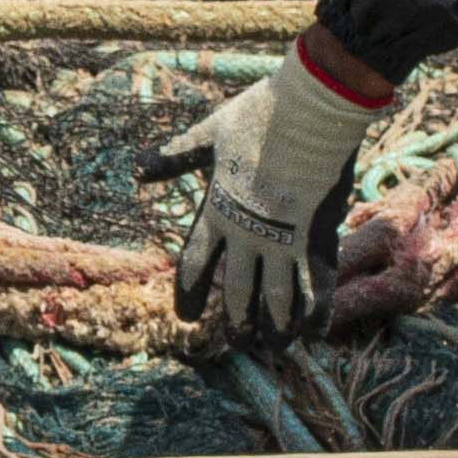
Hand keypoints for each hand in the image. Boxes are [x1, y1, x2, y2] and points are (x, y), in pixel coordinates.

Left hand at [156, 50, 388, 344]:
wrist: (311, 110)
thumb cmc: (260, 115)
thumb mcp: (209, 133)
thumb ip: (177, 156)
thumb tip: (139, 168)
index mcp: (217, 210)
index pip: (194, 264)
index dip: (189, 293)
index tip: (188, 316)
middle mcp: (247, 233)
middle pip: (237, 290)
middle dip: (236, 320)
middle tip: (236, 340)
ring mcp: (284, 238)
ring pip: (276, 298)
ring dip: (274, 327)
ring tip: (273, 347)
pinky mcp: (318, 236)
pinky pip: (318, 284)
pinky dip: (317, 310)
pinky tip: (315, 332)